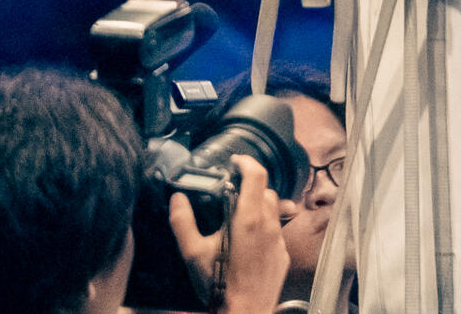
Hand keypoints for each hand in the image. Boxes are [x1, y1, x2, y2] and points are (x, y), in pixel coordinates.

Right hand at [169, 156, 290, 313]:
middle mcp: (269, 224)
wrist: (245, 311)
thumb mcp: (193, 253)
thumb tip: (177, 199)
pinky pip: (275, 230)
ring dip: (257, 206)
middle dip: (249, 186)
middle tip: (230, 192)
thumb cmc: (219, 284)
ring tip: (236, 217)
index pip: (257, 175)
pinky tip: (246, 241)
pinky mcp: (283, 253)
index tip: (235, 161)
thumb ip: (183, 223)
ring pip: (273, 210)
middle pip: (265, 191)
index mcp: (249, 218)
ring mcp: (279, 238)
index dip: (247, 162)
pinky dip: (263, 227)